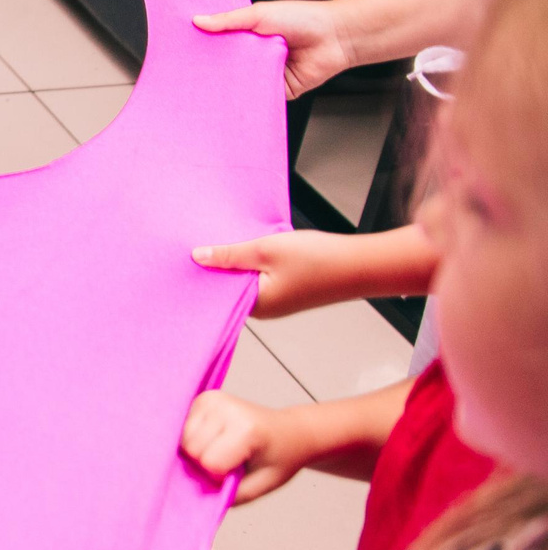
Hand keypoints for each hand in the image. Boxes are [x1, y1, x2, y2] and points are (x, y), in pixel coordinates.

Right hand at [180, 389, 298, 503]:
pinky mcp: (202, 397)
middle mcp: (226, 407)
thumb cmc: (278, 458)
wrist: (290, 431)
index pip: (210, 462)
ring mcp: (212, 399)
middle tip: (230, 459)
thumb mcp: (261, 485)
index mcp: (246, 429)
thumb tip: (190, 495)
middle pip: (191, 449)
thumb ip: (227, 494)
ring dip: (197, 451)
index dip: (220, 476)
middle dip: (205, 462)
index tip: (240, 471)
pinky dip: (192, 439)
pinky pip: (182, 428)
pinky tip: (213, 438)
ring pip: (182, 439)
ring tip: (222, 447)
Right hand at [192, 0, 352, 97]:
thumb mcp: (259, 13)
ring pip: (241, 82)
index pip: (220, 42)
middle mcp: (255, 55)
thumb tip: (198, 20)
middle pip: (226, 65)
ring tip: (207, 87)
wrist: (335, 37)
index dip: (204, 45)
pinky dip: (250, 97)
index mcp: (249, 35)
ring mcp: (266, 73)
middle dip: (213, 68)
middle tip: (190, 71)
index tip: (185, 49)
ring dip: (230, 84)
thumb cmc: (303, 19)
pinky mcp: (278, 90)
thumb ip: (228, 20)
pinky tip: (235, 97)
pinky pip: (259, 96)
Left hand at [192, 230, 352, 317]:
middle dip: (219, 266)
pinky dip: (254, 263)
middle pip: (230, 287)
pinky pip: (262, 277)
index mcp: (256, 304)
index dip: (203, 273)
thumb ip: (230, 254)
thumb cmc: (320, 260)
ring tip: (227, 240)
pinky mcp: (289, 291)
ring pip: (246, 280)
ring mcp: (278, 301)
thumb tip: (198, 257)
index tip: (186, 256)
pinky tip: (252, 247)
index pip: (216, 292)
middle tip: (202, 243)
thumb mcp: (265, 250)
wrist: (363, 264)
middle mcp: (265, 308)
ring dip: (238, 262)